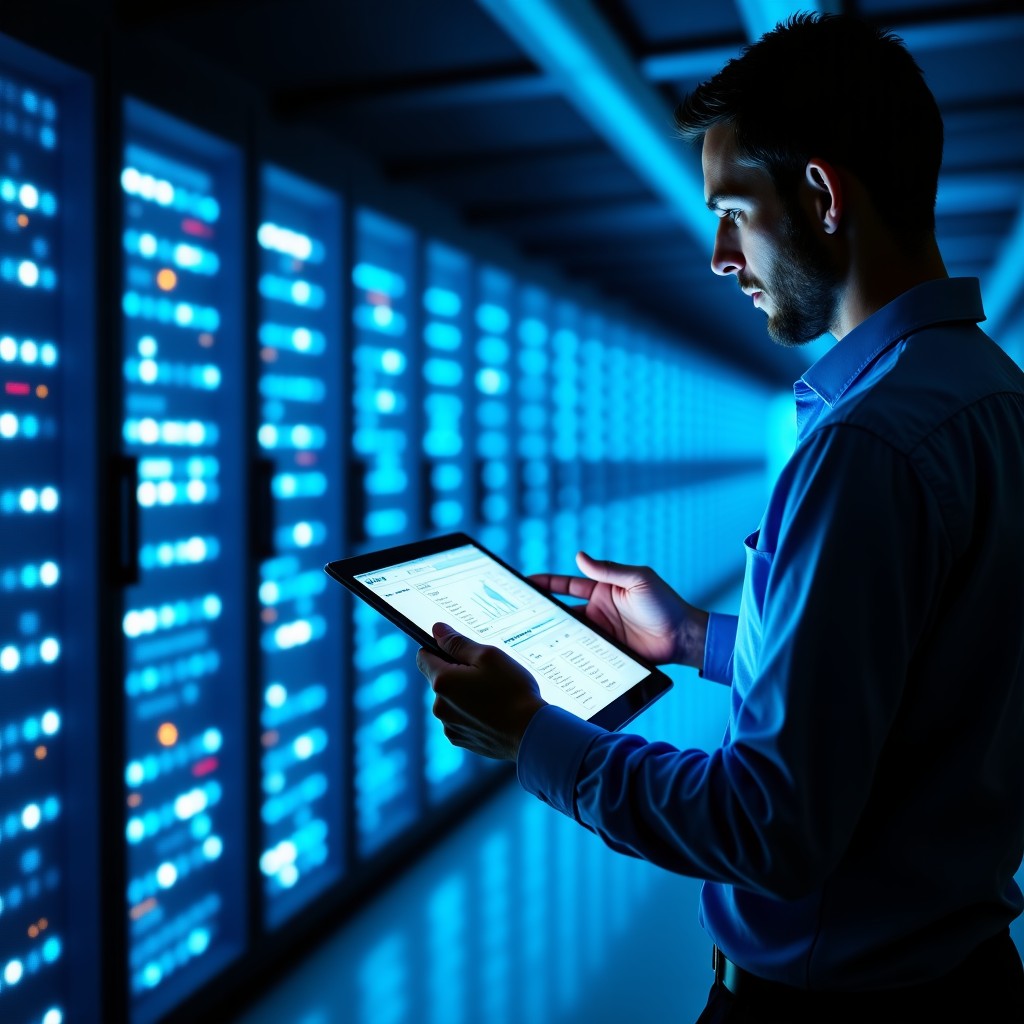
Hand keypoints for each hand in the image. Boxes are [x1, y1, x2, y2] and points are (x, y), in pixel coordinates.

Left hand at [416, 623, 547, 761]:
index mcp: (443, 681)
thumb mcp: (488, 656)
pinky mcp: (461, 739)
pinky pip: (460, 718)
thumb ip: (458, 642)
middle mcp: (439, 706)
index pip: (423, 657)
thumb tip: (437, 630)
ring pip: (451, 700)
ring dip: (465, 694)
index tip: (459, 650)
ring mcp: (449, 725)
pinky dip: (472, 713)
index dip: (439, 649)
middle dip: (457, 673)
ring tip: (494, 695)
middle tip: (487, 674)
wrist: (531, 733)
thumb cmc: (513, 691)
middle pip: (440, 679)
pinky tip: (493, 713)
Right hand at [531, 552, 708, 668]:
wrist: (682, 636)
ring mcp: (601, 631)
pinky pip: (583, 648)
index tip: (526, 582)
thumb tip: (579, 556)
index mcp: (603, 589)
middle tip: (520, 611)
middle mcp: (598, 609)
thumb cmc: (664, 603)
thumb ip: (609, 570)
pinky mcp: (606, 649)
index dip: (547, 583)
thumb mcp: (637, 579)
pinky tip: (556, 652)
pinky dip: (570, 649)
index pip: (568, 585)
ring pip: (570, 630)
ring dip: (554, 631)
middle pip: (563, 609)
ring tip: (531, 633)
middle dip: (543, 609)